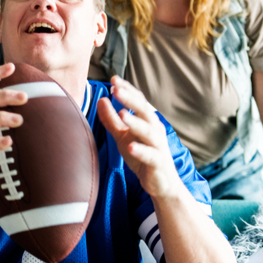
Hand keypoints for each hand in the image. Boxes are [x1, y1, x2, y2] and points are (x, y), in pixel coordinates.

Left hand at [97, 76, 180, 197]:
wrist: (161, 183)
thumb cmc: (142, 156)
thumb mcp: (123, 136)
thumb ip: (112, 120)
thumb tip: (101, 99)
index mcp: (147, 121)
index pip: (138, 101)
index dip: (127, 90)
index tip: (113, 79)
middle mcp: (155, 130)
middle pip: (144, 111)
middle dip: (131, 99)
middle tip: (116, 89)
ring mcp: (158, 146)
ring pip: (148, 132)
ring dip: (135, 122)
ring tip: (122, 114)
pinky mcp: (158, 163)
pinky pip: (150, 156)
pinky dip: (141, 151)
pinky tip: (130, 147)